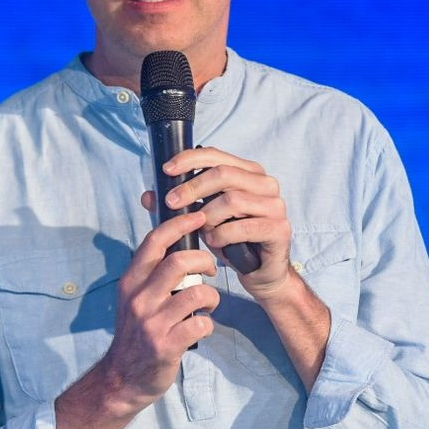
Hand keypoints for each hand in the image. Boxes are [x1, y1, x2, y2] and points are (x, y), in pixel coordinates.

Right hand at [96, 210, 219, 412]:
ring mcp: (152, 323)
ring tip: (208, 303)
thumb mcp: (133, 298)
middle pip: (179, 262)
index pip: (154, 241)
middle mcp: (139, 299)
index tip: (199, 217)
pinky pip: (200, 324)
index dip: (180, 224)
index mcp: (131, 282)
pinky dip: (208, 323)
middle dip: (204, 261)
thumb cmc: (136, 333)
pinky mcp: (167, 345)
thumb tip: (175, 242)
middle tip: (210, 270)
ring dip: (211, 296)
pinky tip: (201, 326)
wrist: (122, 379)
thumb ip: (150, 274)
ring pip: (196, 293)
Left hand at [143, 146, 294, 301]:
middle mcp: (266, 184)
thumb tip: (148, 195)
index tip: (167, 171)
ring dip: (209, 216)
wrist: (260, 272)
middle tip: (172, 203)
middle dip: (192, 187)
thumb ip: (179, 205)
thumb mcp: (201, 219)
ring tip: (201, 230)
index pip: (217, 156)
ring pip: (232, 200)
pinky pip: (245, 227)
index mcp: (248, 173)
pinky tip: (215, 242)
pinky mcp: (280, 228)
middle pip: (224, 174)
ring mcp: (276, 205)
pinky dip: (224, 235)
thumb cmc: (232, 241)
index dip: (190, 159)